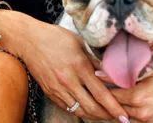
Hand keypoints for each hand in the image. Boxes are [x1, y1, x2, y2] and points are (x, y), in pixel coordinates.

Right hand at [2, 12, 129, 121]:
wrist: (28, 39)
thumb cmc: (55, 36)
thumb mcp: (79, 42)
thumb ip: (95, 59)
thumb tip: (112, 71)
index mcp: (79, 65)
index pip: (101, 92)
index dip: (114, 106)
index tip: (124, 114)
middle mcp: (68, 80)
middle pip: (92, 107)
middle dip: (107, 115)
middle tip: (119, 118)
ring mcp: (57, 88)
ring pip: (80, 110)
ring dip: (94, 115)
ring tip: (105, 115)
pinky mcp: (49, 92)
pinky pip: (67, 107)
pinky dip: (79, 110)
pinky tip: (87, 108)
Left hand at [99, 64, 152, 122]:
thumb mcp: (151, 69)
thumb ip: (128, 71)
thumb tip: (106, 68)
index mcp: (139, 96)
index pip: (111, 93)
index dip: (100, 85)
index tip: (92, 77)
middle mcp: (141, 112)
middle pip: (114, 106)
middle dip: (104, 98)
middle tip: (94, 88)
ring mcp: (148, 121)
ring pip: (122, 115)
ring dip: (113, 106)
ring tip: (103, 97)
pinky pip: (134, 120)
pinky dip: (125, 113)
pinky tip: (120, 105)